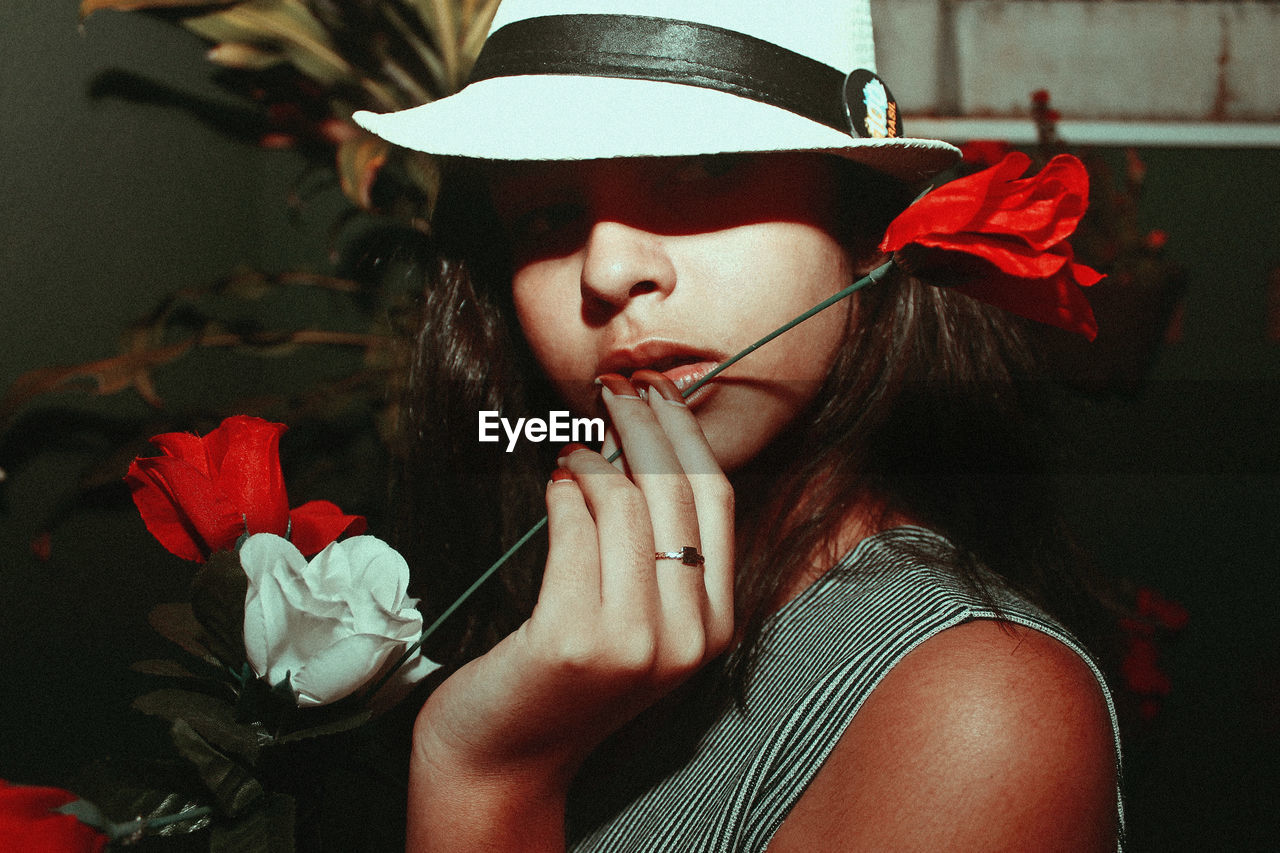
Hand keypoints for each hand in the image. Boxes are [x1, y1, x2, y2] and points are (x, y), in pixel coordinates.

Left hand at [407, 370, 733, 849]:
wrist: (507, 758)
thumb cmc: (569, 678)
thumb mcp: (641, 623)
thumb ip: (660, 554)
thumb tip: (648, 444)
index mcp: (716, 627)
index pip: (716, 500)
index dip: (688, 434)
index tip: (660, 391)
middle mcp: (688, 638)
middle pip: (675, 491)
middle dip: (644, 422)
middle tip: (613, 387)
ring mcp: (633, 642)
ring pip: (626, 504)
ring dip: (596, 457)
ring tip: (574, 446)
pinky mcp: (572, 639)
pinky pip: (575, 531)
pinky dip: (564, 493)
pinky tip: (555, 482)